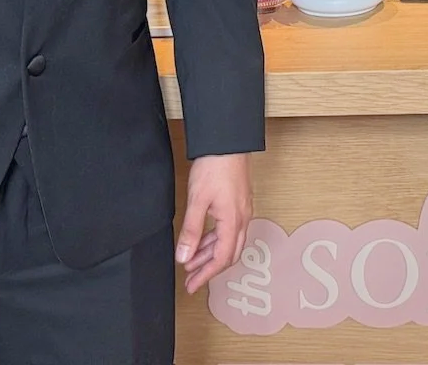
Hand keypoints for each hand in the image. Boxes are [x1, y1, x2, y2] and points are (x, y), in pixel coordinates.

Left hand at [177, 152, 252, 292]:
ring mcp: (243, 211)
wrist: (228, 142)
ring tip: (191, 262)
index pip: (221, 259)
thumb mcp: (197, 200)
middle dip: (209, 269)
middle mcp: (242, 219)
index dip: (206, 275)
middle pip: (228, 254)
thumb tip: (184, 258)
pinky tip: (202, 242)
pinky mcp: (239, 203)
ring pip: (229, 242)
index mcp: (233, 222)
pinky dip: (215, 240)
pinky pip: (229, 230)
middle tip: (191, 280)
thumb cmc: (214, 167)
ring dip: (210, 255)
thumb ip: (191, 231)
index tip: (191, 285)